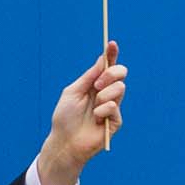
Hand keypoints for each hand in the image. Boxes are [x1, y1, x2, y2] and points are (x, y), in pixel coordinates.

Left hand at [36, 41, 126, 184]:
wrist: (64, 141)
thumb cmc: (65, 118)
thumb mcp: (73, 92)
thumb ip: (88, 76)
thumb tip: (102, 60)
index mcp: (95, 85)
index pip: (107, 66)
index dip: (111, 55)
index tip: (111, 43)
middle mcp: (106, 93)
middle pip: (120, 73)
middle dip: (110, 75)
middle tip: (96, 85)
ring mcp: (112, 106)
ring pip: (120, 88)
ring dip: (103, 96)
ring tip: (93, 109)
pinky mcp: (116, 120)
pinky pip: (114, 106)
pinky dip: (102, 111)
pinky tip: (95, 120)